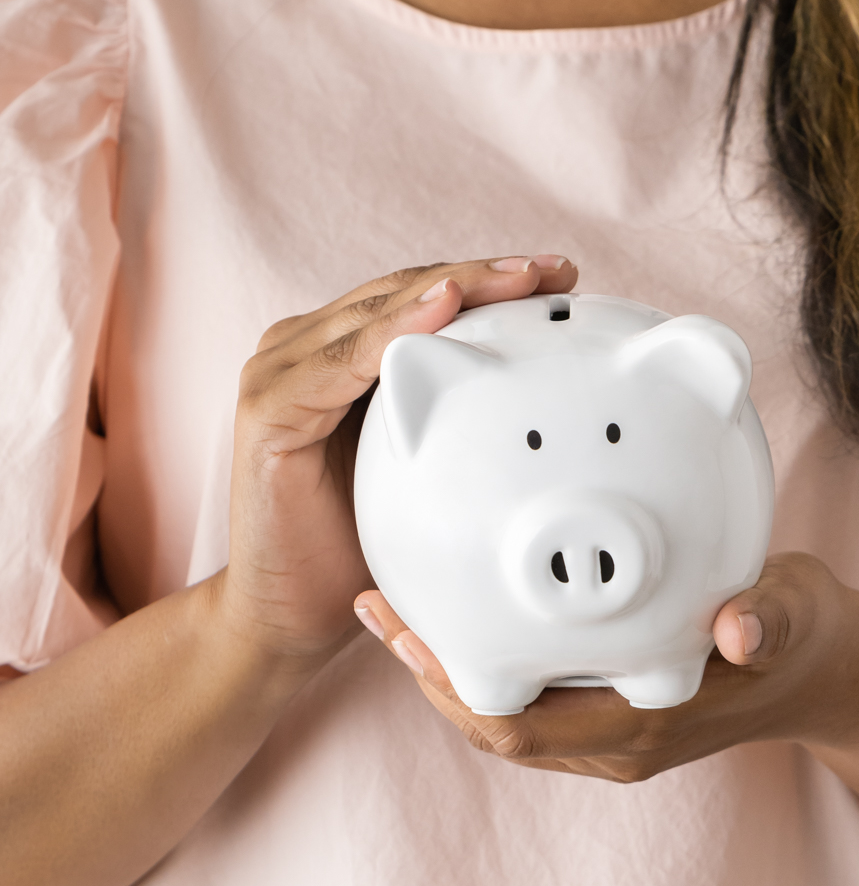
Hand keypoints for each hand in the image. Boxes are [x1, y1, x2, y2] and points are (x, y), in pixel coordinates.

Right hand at [216, 253, 577, 663]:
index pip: (423, 299)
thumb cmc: (359, 547)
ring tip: (517, 279)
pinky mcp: (268, 406)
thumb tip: (546, 397)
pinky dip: (396, 331)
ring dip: (453, 288)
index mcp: (343, 355)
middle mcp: (306, 348)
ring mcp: (281, 371)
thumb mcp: (426, 471)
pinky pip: (344, 358)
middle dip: (485, 276)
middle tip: (556, 271)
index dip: (491, 283)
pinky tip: (445, 310)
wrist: (292, 614)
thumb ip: (459, 420)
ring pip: (380, 310)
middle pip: (405, 290)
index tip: (563, 277)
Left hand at [353, 553, 858, 779]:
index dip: (456, 692)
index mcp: (645, 724)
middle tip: (381, 610)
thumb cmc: (803, 636)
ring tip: (399, 609)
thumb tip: (742, 631)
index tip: (410, 636)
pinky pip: (530, 694)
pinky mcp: (610, 707)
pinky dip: (489, 659)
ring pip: (506, 714)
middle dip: (431, 676)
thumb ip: (769, 616)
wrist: (825, 673)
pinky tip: (467, 611)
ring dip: (450, 670)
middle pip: (494, 726)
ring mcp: (610, 729)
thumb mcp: (795, 614)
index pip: (523, 728)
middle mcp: (616, 740)